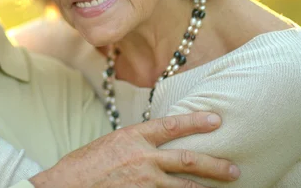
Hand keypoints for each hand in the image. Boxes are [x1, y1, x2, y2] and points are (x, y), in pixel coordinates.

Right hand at [31, 112, 238, 187]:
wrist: (66, 185)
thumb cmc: (83, 164)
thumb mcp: (110, 144)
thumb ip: (134, 144)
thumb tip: (151, 145)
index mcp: (133, 137)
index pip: (171, 126)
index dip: (195, 121)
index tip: (216, 119)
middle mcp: (142, 158)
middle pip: (187, 160)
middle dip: (214, 164)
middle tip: (234, 168)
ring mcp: (143, 181)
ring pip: (184, 186)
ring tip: (224, 187)